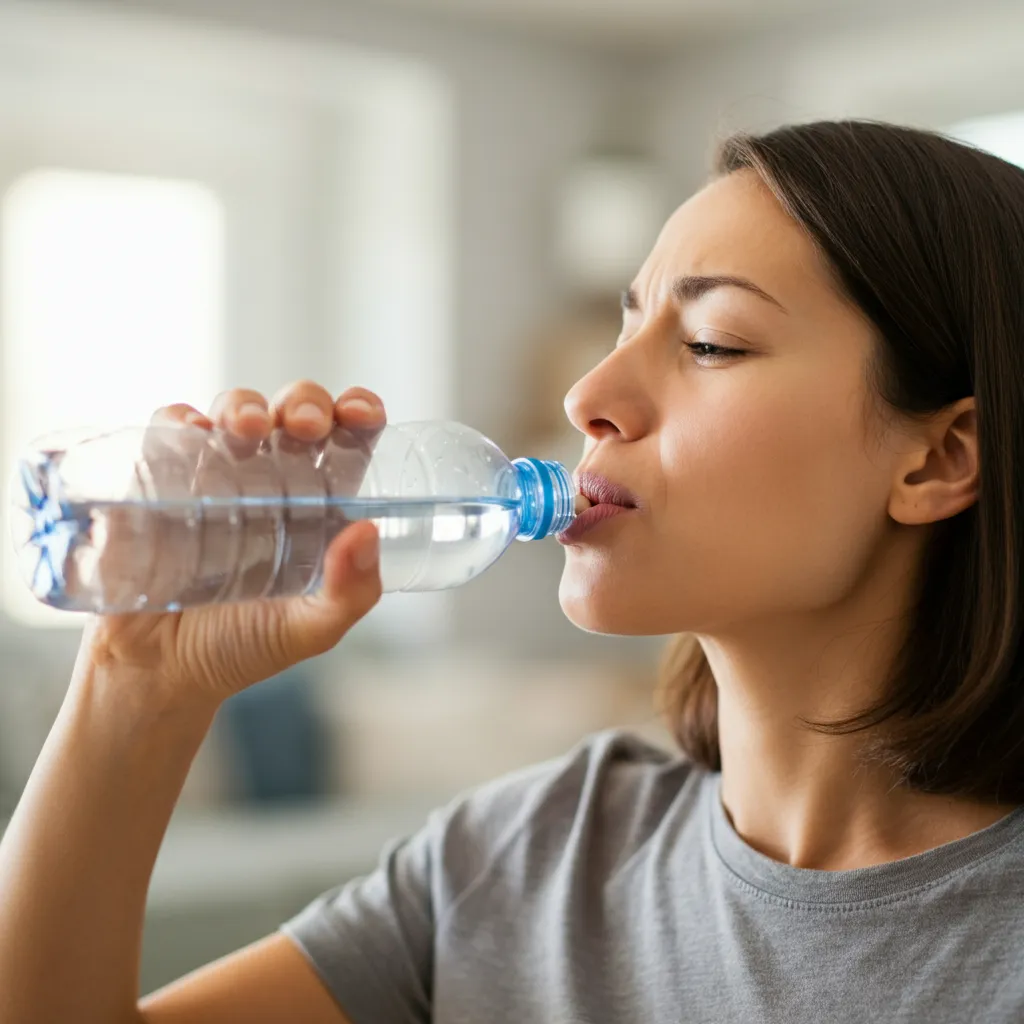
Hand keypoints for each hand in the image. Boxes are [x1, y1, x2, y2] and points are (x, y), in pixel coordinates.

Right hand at [76, 381, 386, 707]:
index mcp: (319, 503)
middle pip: (293, 413)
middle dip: (302, 402)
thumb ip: (350, 592)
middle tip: (304, 424)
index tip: (359, 413)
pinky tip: (192, 431)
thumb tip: (367, 531)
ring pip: (233, 410)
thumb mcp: (311, 629)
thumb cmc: (243, 647)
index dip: (358, 412)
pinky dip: (179, 420)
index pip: (347, 441)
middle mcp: (271, 479)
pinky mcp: (160, 480)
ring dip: (242, 404)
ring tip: (246, 428)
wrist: (160, 674)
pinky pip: (168, 431)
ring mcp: (216, 474)